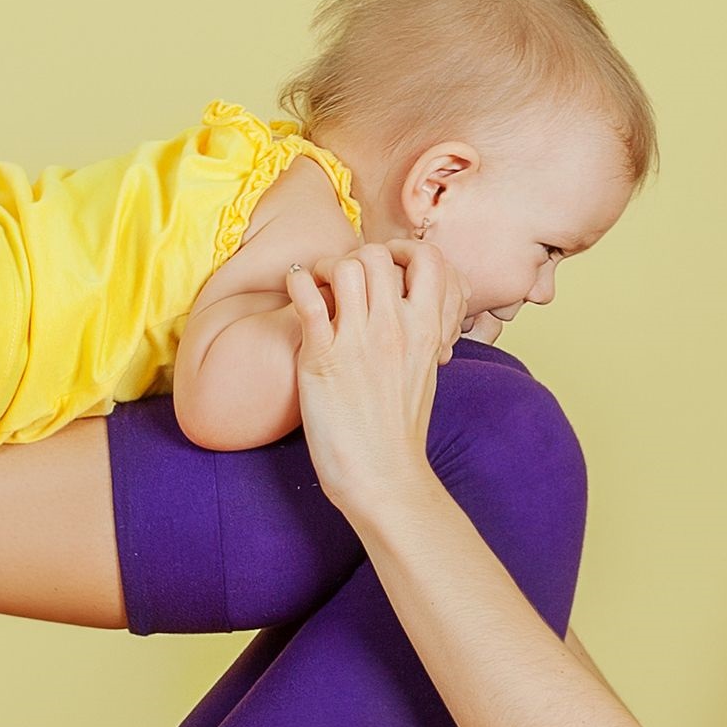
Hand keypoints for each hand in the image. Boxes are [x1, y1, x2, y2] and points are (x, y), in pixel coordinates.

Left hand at [285, 240, 466, 515]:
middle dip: (358, 256)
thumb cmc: (400, 429)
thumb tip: (409, 306)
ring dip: (327, 267)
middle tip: (344, 277)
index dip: (405, 252)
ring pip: (346, 266)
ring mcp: (359, 342)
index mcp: (426, 331)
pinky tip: (296, 288)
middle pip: (379, 255)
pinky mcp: (323, 358)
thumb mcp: (424, 371)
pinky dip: (298, 281)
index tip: (388, 266)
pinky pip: (308, 298)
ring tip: (319, 284)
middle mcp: (396, 329)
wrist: (382, 475)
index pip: (430, 260)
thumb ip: (419, 333)